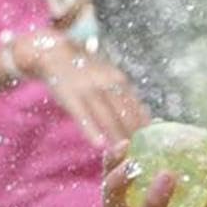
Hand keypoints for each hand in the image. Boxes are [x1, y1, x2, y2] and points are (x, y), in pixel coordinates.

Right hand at [16, 32, 146, 145]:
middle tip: (141, 152)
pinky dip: (92, 130)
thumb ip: (122, 92)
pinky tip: (99, 144)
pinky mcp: (70, 96)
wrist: (54, 53)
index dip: (144, 124)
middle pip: (124, 113)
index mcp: (118, 79)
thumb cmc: (85, 68)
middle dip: (133, 133)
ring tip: (124, 153)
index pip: (136, 105)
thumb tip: (142, 114)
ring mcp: (88, 90)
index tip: (153, 140)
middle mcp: (106, 84)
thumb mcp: (108, 75)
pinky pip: (83, 116)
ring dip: (116, 136)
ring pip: (107, 117)